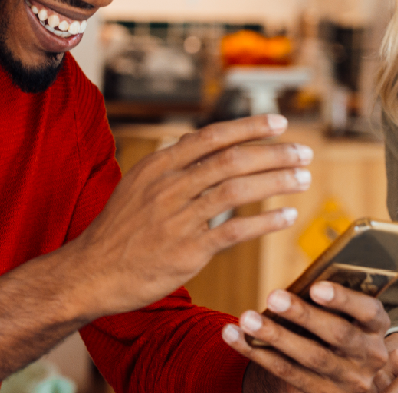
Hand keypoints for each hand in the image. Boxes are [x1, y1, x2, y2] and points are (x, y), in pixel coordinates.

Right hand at [67, 114, 312, 316]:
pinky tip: (286, 217)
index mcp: (159, 166)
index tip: (280, 123)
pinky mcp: (188, 250)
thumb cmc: (121, 230)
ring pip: (237, 189)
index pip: (212, 137)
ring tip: (302, 179)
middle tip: (304, 152)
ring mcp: (178, 218)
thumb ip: (174, 165)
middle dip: (274, 153)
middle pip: (232, 159)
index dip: (249, 127)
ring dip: (276, 182)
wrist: (93, 272)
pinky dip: (265, 222)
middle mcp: (169, 186)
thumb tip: (207, 141)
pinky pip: (235, 230)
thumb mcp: (139, 185)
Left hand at [227, 282, 389, 392]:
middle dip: (303, 315)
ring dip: (275, 336)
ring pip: (309, 358)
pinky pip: (285, 373)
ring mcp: (346, 380)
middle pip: (337, 335)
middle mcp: (368, 356)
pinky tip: (234, 335)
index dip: (344, 300)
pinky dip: (256, 352)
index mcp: (377, 328)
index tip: (316, 287)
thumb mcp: (352, 319)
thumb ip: (336, 303)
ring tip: (247, 318)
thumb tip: (304, 284)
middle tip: (273, 296)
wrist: (349, 379)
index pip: (368, 312)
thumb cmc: (344, 332)